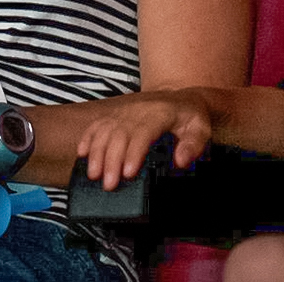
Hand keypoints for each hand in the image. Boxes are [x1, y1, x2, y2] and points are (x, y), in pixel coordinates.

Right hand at [76, 90, 212, 190]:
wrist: (183, 99)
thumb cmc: (191, 119)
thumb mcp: (201, 130)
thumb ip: (194, 145)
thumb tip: (181, 161)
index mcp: (160, 113)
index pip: (143, 132)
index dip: (134, 153)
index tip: (128, 173)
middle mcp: (138, 110)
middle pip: (120, 134)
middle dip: (111, 160)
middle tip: (108, 184)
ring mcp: (124, 111)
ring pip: (105, 130)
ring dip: (96, 152)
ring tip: (93, 175)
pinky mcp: (115, 115)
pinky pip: (97, 124)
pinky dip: (87, 138)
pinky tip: (81, 154)